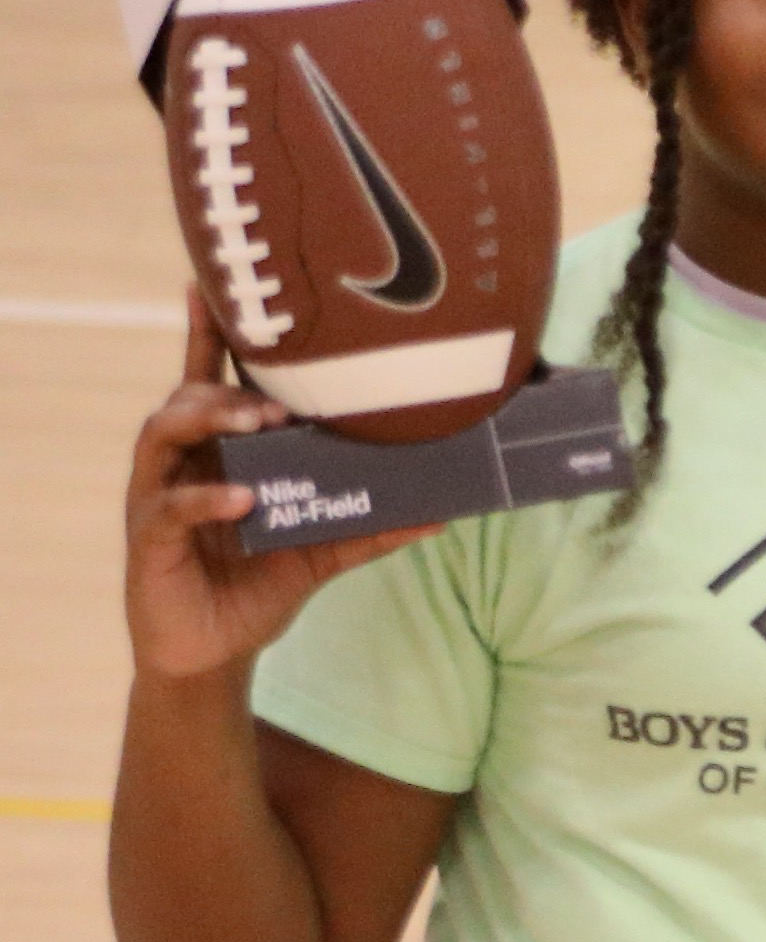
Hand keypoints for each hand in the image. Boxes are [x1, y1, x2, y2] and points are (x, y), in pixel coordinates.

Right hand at [124, 321, 428, 682]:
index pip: (208, 384)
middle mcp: (183, 464)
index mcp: (219, 454)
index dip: (206, 336)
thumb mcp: (322, 554)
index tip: (211, 288)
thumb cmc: (255, 587)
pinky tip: (240, 497)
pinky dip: (204, 497)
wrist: (214, 653)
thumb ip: (370, 530)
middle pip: (186, 399)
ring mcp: (158, 497)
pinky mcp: (148, 539)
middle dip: (227, 389)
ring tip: (255, 424)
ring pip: (164, 435)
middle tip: (277, 400)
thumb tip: (441, 513)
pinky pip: (168, 506)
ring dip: (209, 420)